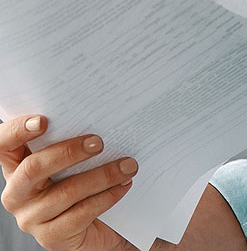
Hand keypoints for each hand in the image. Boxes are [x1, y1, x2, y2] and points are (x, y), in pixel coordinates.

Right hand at [0, 115, 137, 250]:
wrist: (98, 231)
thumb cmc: (84, 188)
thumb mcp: (74, 165)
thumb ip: (74, 145)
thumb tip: (101, 116)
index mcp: (17, 169)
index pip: (3, 146)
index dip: (15, 131)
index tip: (42, 120)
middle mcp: (17, 194)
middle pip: (33, 168)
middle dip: (69, 152)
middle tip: (99, 142)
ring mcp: (31, 218)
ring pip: (66, 191)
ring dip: (103, 175)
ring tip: (128, 165)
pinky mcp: (52, 237)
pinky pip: (82, 213)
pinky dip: (108, 196)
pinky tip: (124, 185)